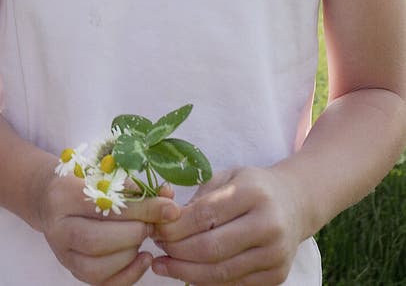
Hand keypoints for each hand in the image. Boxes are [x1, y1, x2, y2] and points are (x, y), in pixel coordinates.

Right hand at [38, 168, 180, 284]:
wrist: (50, 198)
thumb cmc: (82, 182)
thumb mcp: (103, 174)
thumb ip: (134, 187)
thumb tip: (168, 197)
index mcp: (63, 195)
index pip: (104, 205)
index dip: (141, 208)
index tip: (169, 208)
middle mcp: (58, 228)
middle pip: (98, 240)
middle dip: (134, 233)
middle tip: (152, 225)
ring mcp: (63, 253)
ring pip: (97, 266)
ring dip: (130, 254)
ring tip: (143, 237)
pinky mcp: (72, 270)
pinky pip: (102, 283)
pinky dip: (128, 274)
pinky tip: (143, 258)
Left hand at [150, 167, 303, 284]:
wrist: (295, 204)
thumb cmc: (253, 187)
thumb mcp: (228, 177)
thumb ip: (199, 197)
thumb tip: (165, 218)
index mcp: (253, 193)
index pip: (206, 215)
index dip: (176, 226)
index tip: (156, 228)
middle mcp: (268, 224)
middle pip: (211, 248)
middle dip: (177, 252)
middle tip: (157, 249)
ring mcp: (275, 254)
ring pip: (221, 272)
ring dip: (186, 271)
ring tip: (164, 265)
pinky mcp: (276, 276)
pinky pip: (233, 284)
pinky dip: (206, 281)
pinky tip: (188, 273)